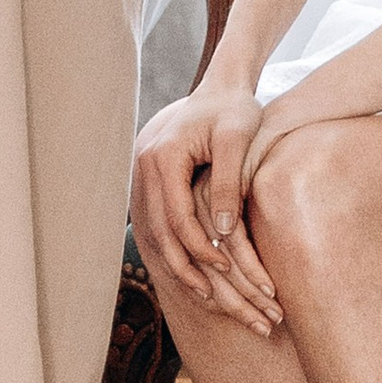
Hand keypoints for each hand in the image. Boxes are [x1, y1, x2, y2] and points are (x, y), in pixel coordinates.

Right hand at [129, 86, 284, 335]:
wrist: (222, 86)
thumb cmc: (235, 109)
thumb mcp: (237, 140)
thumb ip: (228, 183)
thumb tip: (222, 232)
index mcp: (163, 156)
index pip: (176, 215)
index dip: (200, 246)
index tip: (227, 267)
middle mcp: (145, 166)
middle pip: (158, 229)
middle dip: (184, 266)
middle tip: (210, 296)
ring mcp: (144, 173)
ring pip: (153, 230)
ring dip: (176, 262)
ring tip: (202, 291)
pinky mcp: (153, 179)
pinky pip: (157, 221)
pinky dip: (173, 248)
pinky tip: (192, 267)